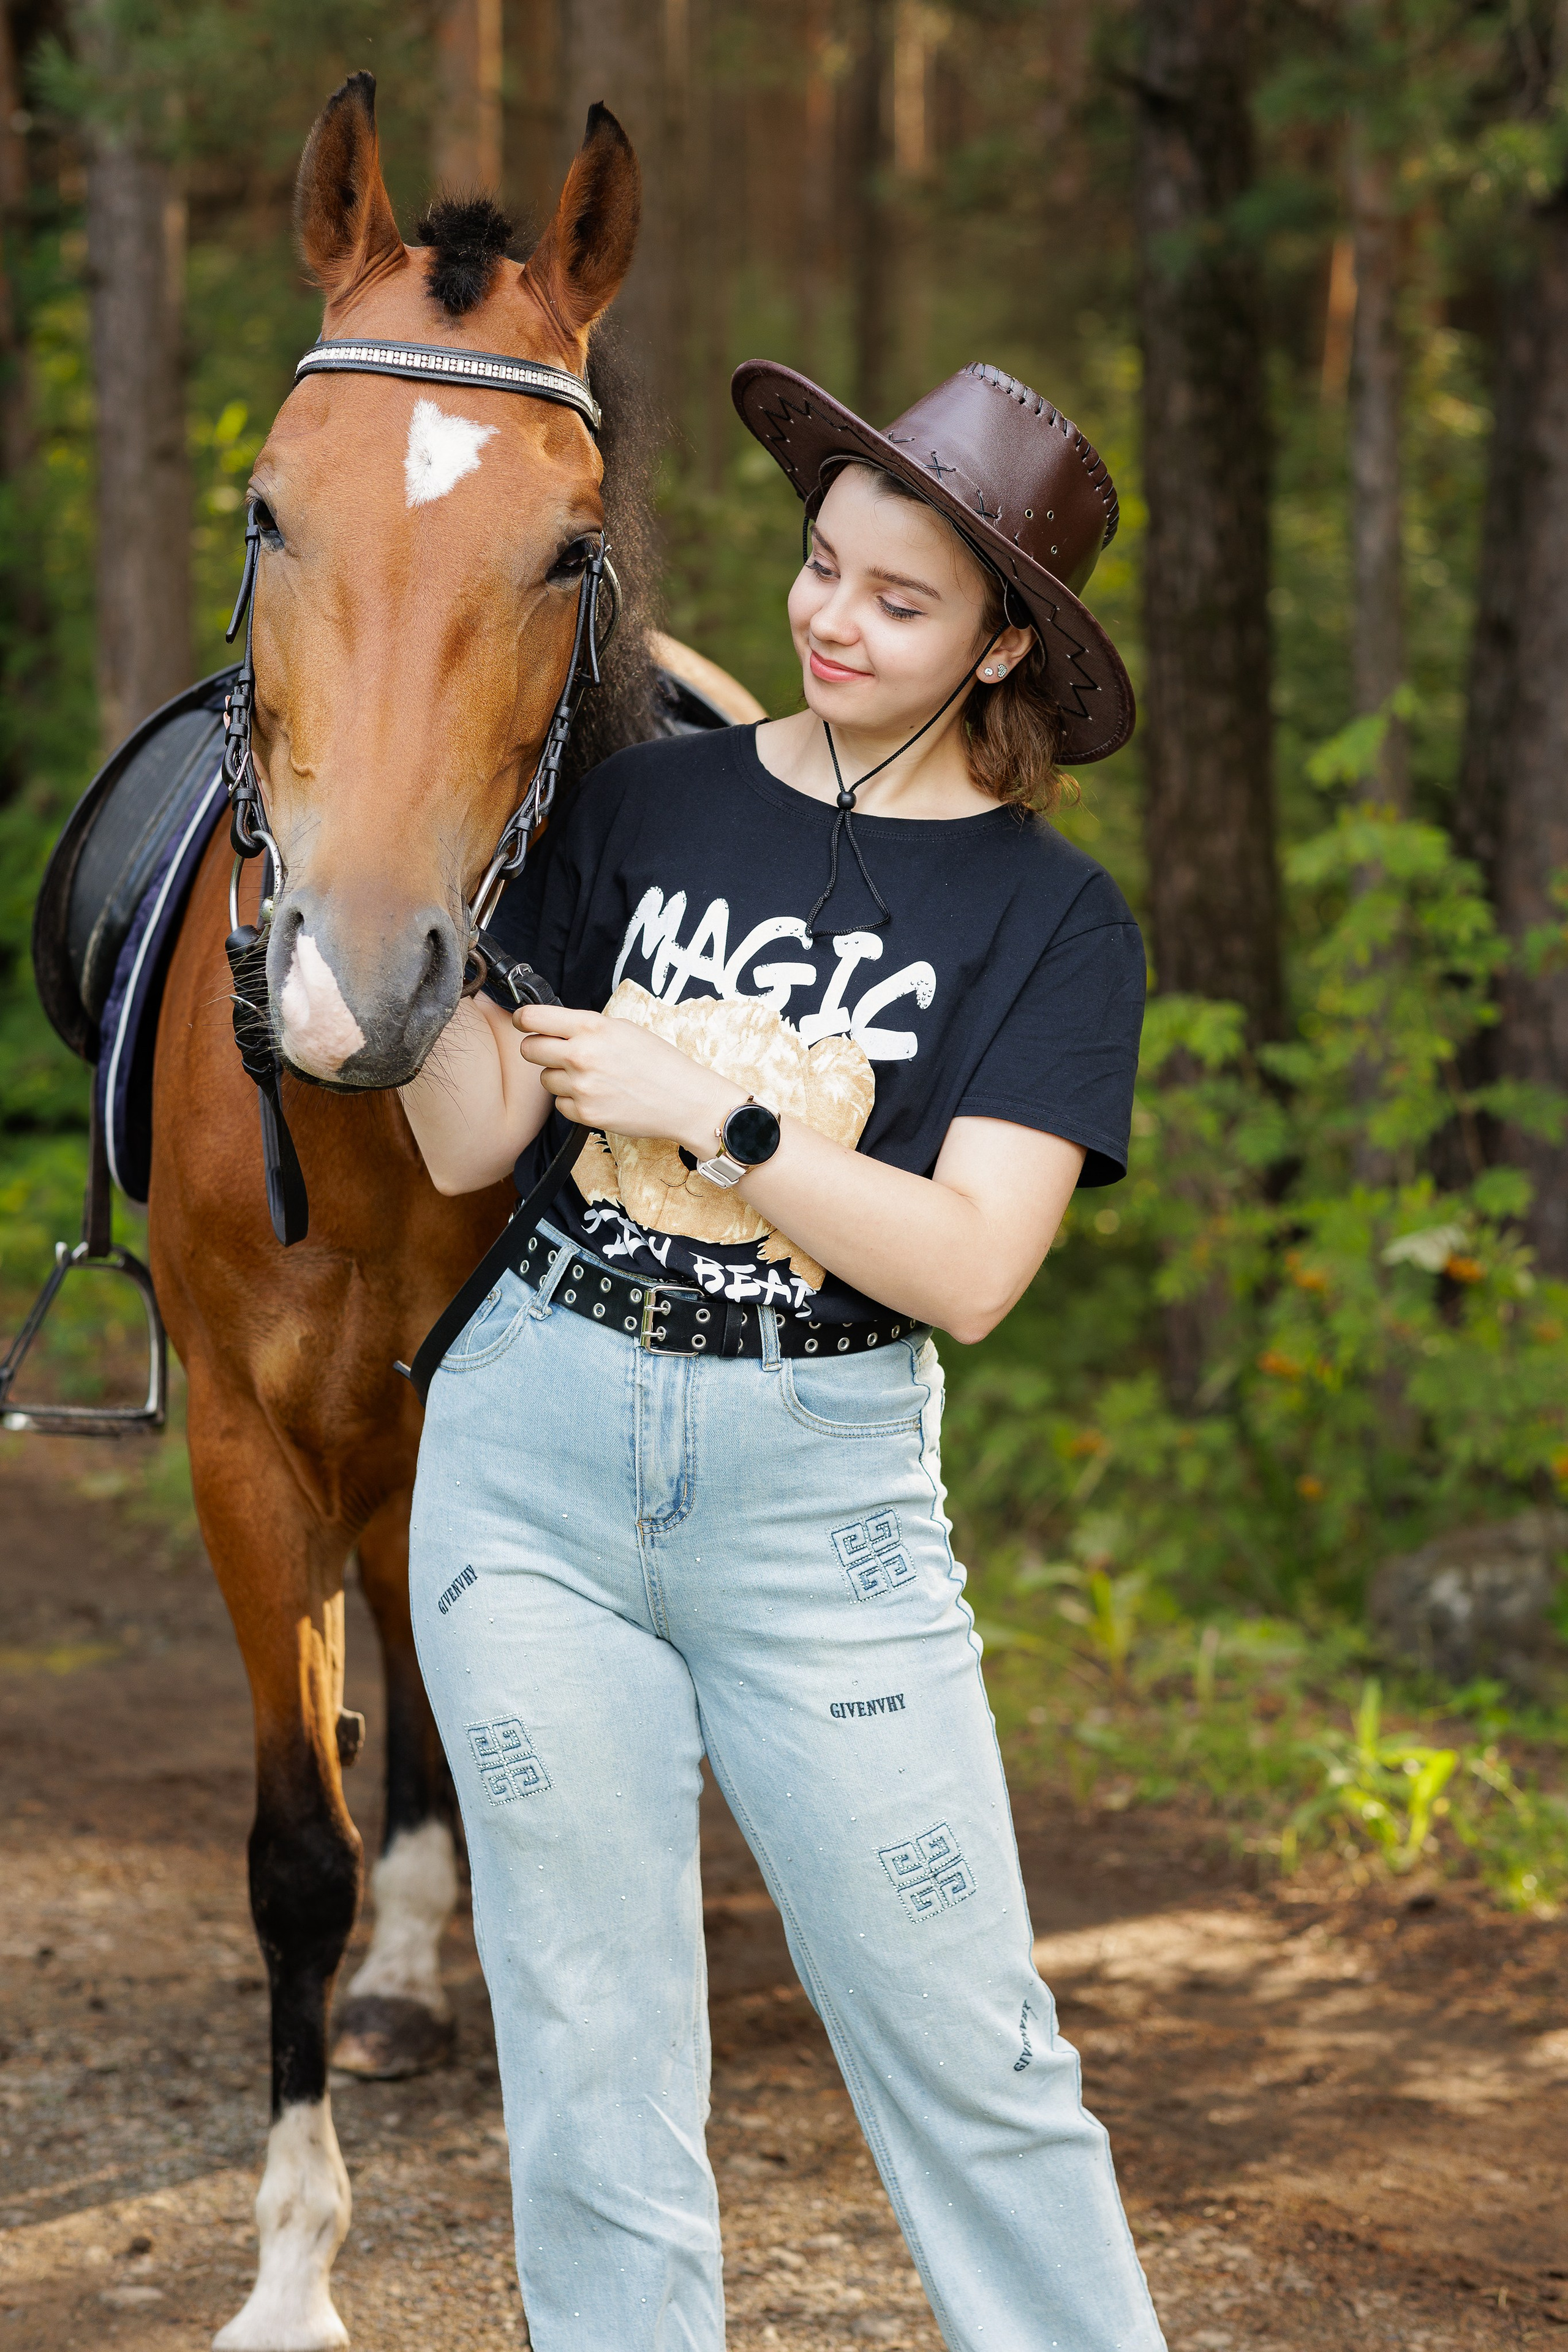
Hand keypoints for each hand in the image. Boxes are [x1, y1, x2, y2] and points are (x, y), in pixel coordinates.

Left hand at [513, 1003, 733, 1152]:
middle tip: (554, 1053)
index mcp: (591, 1027)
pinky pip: (561, 1105)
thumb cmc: (659, 1062)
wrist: (684, 1100)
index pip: (534, 1018)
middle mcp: (581, 1055)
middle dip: (537, 1050)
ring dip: (559, 1078)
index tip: (524, 1022)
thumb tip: (556, 1028)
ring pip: (545, 1079)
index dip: (523, 1019)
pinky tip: (598, 1097)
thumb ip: (587, 1027)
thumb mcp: (623, 1029)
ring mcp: (581, 1087)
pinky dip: (573, 1102)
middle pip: (529, 1050)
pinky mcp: (585, 1114)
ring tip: (590, 1078)